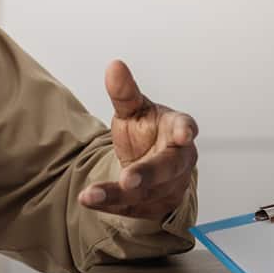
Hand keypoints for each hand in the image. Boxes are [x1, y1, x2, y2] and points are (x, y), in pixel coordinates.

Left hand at [78, 59, 197, 221]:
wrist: (149, 166)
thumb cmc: (147, 132)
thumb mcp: (134, 110)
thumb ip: (124, 92)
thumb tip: (114, 65)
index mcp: (177, 129)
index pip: (185, 127)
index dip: (185, 130)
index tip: (185, 134)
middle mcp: (177, 160)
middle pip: (167, 168)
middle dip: (148, 174)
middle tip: (129, 179)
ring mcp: (168, 186)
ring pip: (146, 192)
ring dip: (118, 194)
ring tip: (91, 194)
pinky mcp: (152, 205)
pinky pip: (129, 207)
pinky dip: (107, 205)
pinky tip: (87, 200)